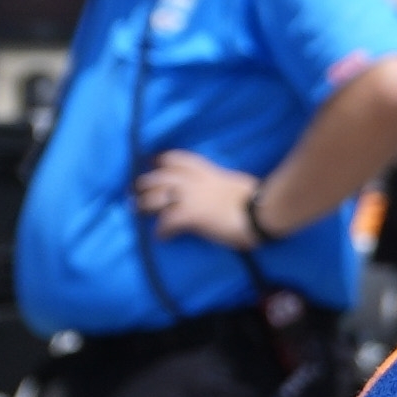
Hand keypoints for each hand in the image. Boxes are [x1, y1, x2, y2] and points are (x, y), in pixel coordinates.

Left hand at [134, 147, 271, 250]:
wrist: (261, 211)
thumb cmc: (256, 198)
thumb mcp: (235, 182)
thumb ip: (220, 183)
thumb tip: (221, 189)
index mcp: (206, 171)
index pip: (176, 159)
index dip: (161, 161)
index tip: (151, 163)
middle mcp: (193, 181)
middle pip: (159, 177)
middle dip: (145, 184)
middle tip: (136, 191)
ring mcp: (190, 198)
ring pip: (155, 198)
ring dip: (144, 204)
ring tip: (139, 211)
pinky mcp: (191, 216)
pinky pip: (167, 222)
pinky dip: (162, 230)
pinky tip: (161, 236)